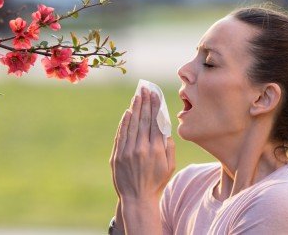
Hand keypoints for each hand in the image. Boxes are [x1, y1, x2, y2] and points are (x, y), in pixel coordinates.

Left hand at [110, 87, 174, 201]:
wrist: (136, 199)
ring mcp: (127, 152)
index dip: (155, 107)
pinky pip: (121, 135)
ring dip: (134, 109)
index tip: (155, 94)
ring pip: (131, 125)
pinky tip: (128, 113)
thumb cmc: (157, 182)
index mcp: (156, 150)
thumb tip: (165, 129)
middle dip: (145, 102)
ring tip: (137, 96)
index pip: (155, 122)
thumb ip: (169, 147)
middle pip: (143, 120)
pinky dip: (124, 123)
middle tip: (145, 89)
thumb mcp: (170, 166)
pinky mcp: (117, 155)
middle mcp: (141, 149)